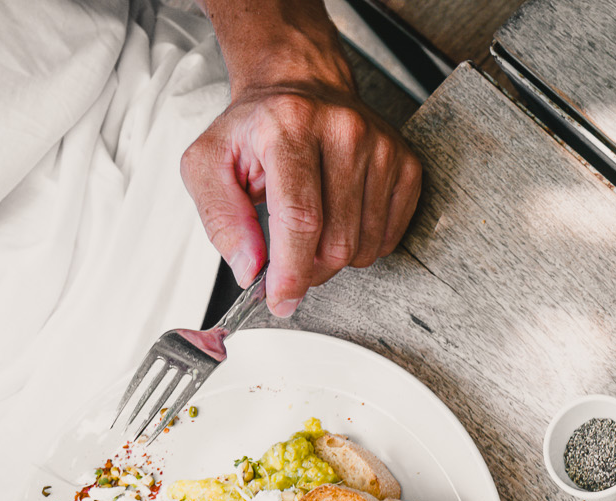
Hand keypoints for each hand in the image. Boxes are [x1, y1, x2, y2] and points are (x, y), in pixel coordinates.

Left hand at [181, 9, 421, 315]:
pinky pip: (389, 237)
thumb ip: (220, 218)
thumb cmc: (256, 128)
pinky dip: (363, 245)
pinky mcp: (407, 166)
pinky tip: (341, 220)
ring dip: (335, 258)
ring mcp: (383, 149)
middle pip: (336, 241)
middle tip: (289, 262)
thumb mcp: (208, 162)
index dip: (291, 270)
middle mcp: (344, 132)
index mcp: (290, 126)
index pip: (300, 218)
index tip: (281, 299)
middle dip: (309, 269)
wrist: (302, 85)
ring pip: (365, 246)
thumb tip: (250, 268)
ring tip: (313, 231)